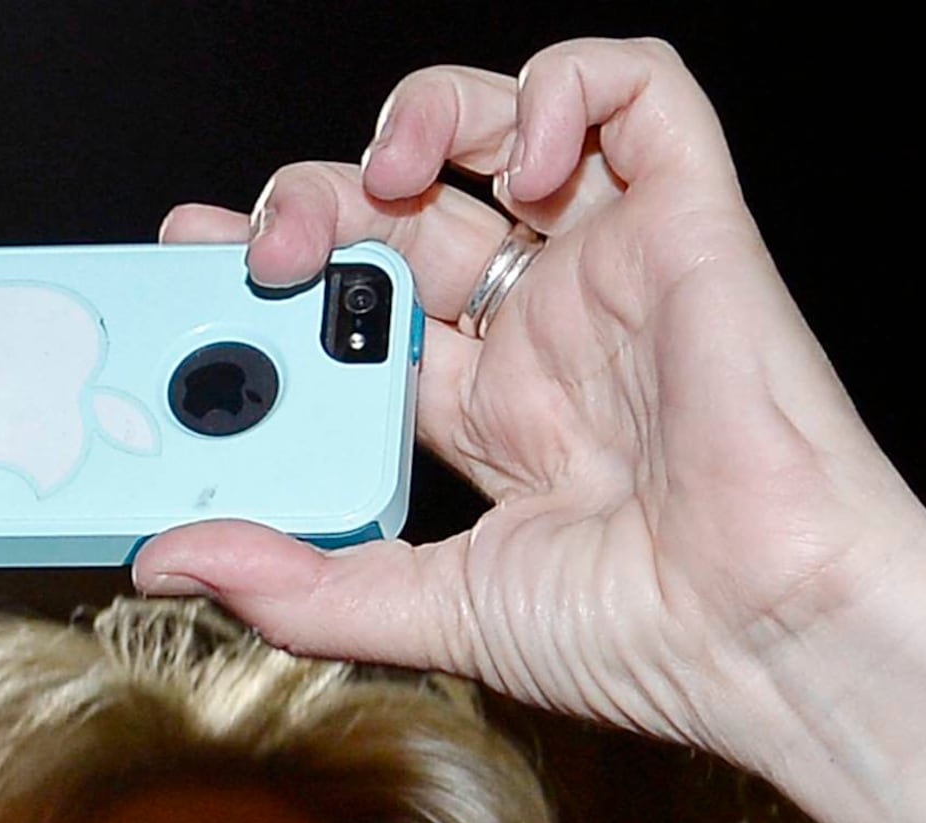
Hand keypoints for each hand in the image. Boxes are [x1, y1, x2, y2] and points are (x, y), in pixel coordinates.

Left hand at [137, 42, 925, 822]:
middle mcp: (549, 331)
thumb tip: (165, 560)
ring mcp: (617, 269)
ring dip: (426, 116)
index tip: (194, 264)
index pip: (359, 310)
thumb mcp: (432, 610)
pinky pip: (642, 90)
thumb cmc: (643, 637)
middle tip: (270, 245)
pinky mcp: (692, 220)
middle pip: (408, 213)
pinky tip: (526, 157)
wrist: (760, 631)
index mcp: (493, 416)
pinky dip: (570, 83)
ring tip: (390, 173)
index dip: (277, 273)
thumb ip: (301, 584)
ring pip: (507, 123)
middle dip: (320, 200)